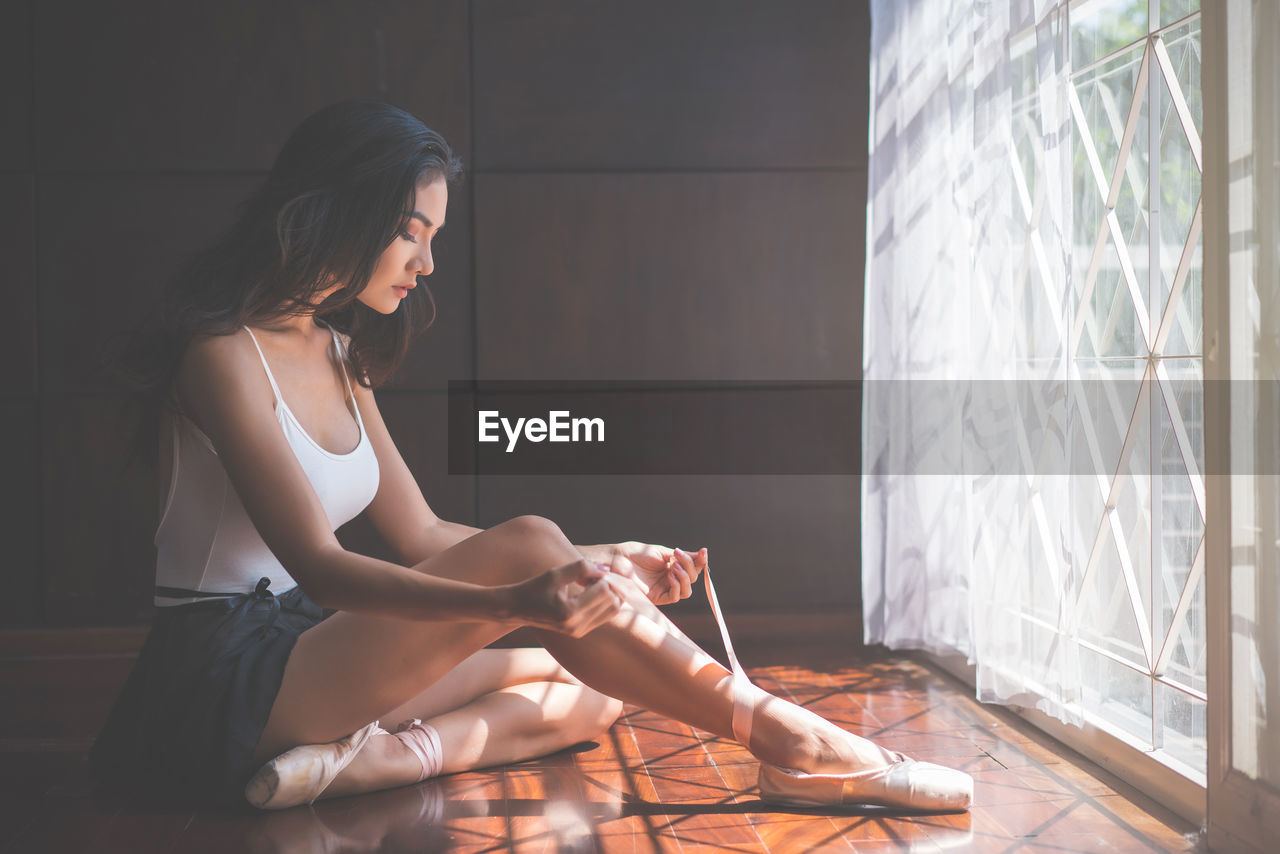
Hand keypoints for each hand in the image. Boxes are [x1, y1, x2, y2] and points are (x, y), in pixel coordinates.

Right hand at [507, 559, 623, 637]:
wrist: (517, 609)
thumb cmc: (534, 588)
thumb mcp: (555, 574)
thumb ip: (582, 568)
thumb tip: (605, 569)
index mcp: (569, 612)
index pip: (604, 591)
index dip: (604, 576)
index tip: (590, 570)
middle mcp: (576, 626)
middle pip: (612, 602)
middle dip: (609, 585)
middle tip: (592, 576)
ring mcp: (579, 632)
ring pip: (612, 610)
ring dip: (609, 594)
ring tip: (591, 584)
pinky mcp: (580, 632)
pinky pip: (605, 616)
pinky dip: (604, 602)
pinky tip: (590, 592)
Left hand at [598, 541, 707, 605]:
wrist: (616, 561)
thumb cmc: (634, 554)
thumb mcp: (660, 552)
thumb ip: (681, 556)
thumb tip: (701, 553)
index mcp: (671, 567)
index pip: (692, 568)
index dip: (700, 561)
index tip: (704, 551)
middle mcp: (669, 579)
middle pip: (692, 579)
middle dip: (690, 566)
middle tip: (677, 556)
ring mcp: (663, 589)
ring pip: (687, 590)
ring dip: (685, 578)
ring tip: (674, 567)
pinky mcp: (657, 598)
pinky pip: (675, 597)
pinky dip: (677, 586)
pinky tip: (669, 576)